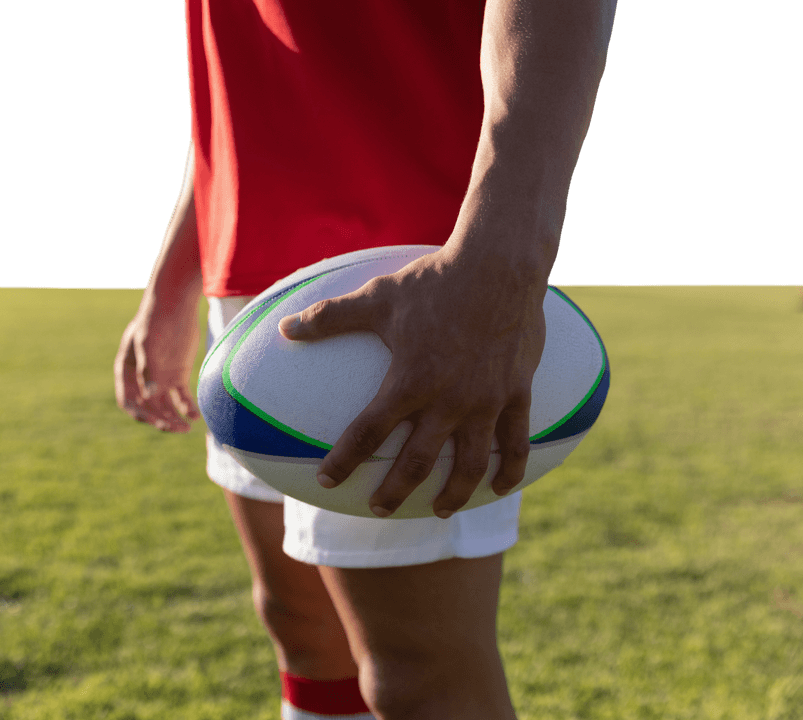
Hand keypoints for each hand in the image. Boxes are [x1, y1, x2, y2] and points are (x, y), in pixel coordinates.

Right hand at [114, 297, 202, 432]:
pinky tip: (195, 416)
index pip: (128, 401)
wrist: (176, 304)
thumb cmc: (156, 320)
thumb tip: (151, 394)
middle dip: (161, 420)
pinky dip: (187, 407)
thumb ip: (149, 369)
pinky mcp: (178, 375)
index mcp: (127, 371)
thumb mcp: (148, 343)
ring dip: (174, 418)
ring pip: (166, 405)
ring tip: (187, 428)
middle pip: (149, 407)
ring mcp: (161, 377)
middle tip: (176, 428)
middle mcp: (143, 379)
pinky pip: (182, 397)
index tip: (154, 422)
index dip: (140, 414)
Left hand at [278, 244, 547, 517]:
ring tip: (440, 509)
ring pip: (471, 464)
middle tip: (379, 510)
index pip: (368, 433)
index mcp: (410, 380)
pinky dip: (511, 470)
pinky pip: (517, 443)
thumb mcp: (377, 296)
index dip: (343, 462)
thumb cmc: (434, 279)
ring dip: (455, 493)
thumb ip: (330, 317)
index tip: (327, 482)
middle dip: (395, 492)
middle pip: (417, 463)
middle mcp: (448, 399)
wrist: (501, 264)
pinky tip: (501, 486)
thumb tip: (285, 328)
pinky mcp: (517, 393)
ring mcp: (486, 400)